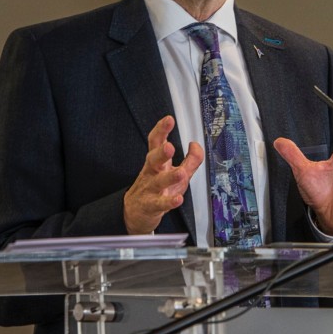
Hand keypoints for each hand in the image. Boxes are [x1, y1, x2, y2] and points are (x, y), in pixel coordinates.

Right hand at [123, 115, 203, 233]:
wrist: (135, 213)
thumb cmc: (157, 189)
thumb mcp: (176, 172)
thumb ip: (190, 159)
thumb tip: (196, 145)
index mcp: (157, 161)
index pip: (156, 142)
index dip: (161, 130)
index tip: (168, 120)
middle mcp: (152, 173)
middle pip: (153, 159)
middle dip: (161, 153)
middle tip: (169, 147)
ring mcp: (151, 189)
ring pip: (158, 181)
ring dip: (169, 177)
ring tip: (180, 173)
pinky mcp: (151, 205)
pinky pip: (160, 203)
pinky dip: (169, 202)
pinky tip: (177, 199)